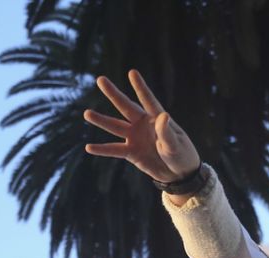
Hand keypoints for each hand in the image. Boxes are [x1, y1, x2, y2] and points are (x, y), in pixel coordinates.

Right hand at [82, 70, 201, 191]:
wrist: (178, 173)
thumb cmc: (181, 155)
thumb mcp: (175, 144)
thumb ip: (166, 131)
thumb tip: (163, 116)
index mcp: (156, 118)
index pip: (147, 99)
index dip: (140, 87)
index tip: (132, 73)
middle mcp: (142, 124)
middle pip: (125, 106)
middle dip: (113, 93)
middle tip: (100, 79)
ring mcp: (135, 137)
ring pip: (115, 127)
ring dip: (101, 120)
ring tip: (86, 113)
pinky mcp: (131, 152)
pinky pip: (114, 150)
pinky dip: (102, 150)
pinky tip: (88, 147)